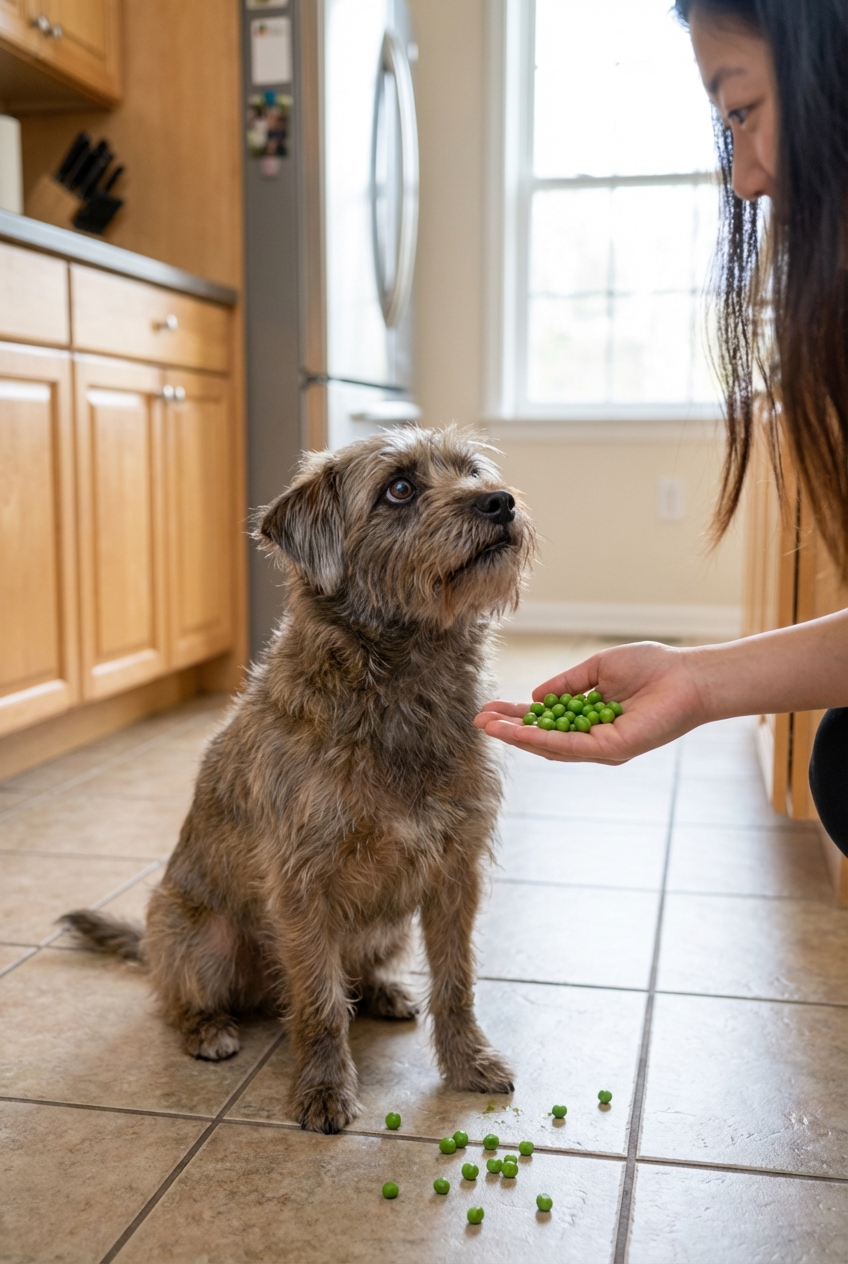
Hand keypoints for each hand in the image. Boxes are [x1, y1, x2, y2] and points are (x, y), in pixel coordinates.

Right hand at [474, 641, 709, 763]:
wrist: (688, 676)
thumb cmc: (652, 668)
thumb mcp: (599, 668)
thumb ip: (568, 683)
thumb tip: (536, 696)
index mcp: (590, 718)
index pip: (546, 721)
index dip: (517, 717)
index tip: (490, 710)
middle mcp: (594, 738)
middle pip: (542, 738)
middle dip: (509, 730)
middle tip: (479, 721)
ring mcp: (602, 747)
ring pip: (550, 746)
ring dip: (517, 737)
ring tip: (489, 727)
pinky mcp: (612, 749)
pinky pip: (570, 746)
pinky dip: (541, 739)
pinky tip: (519, 732)